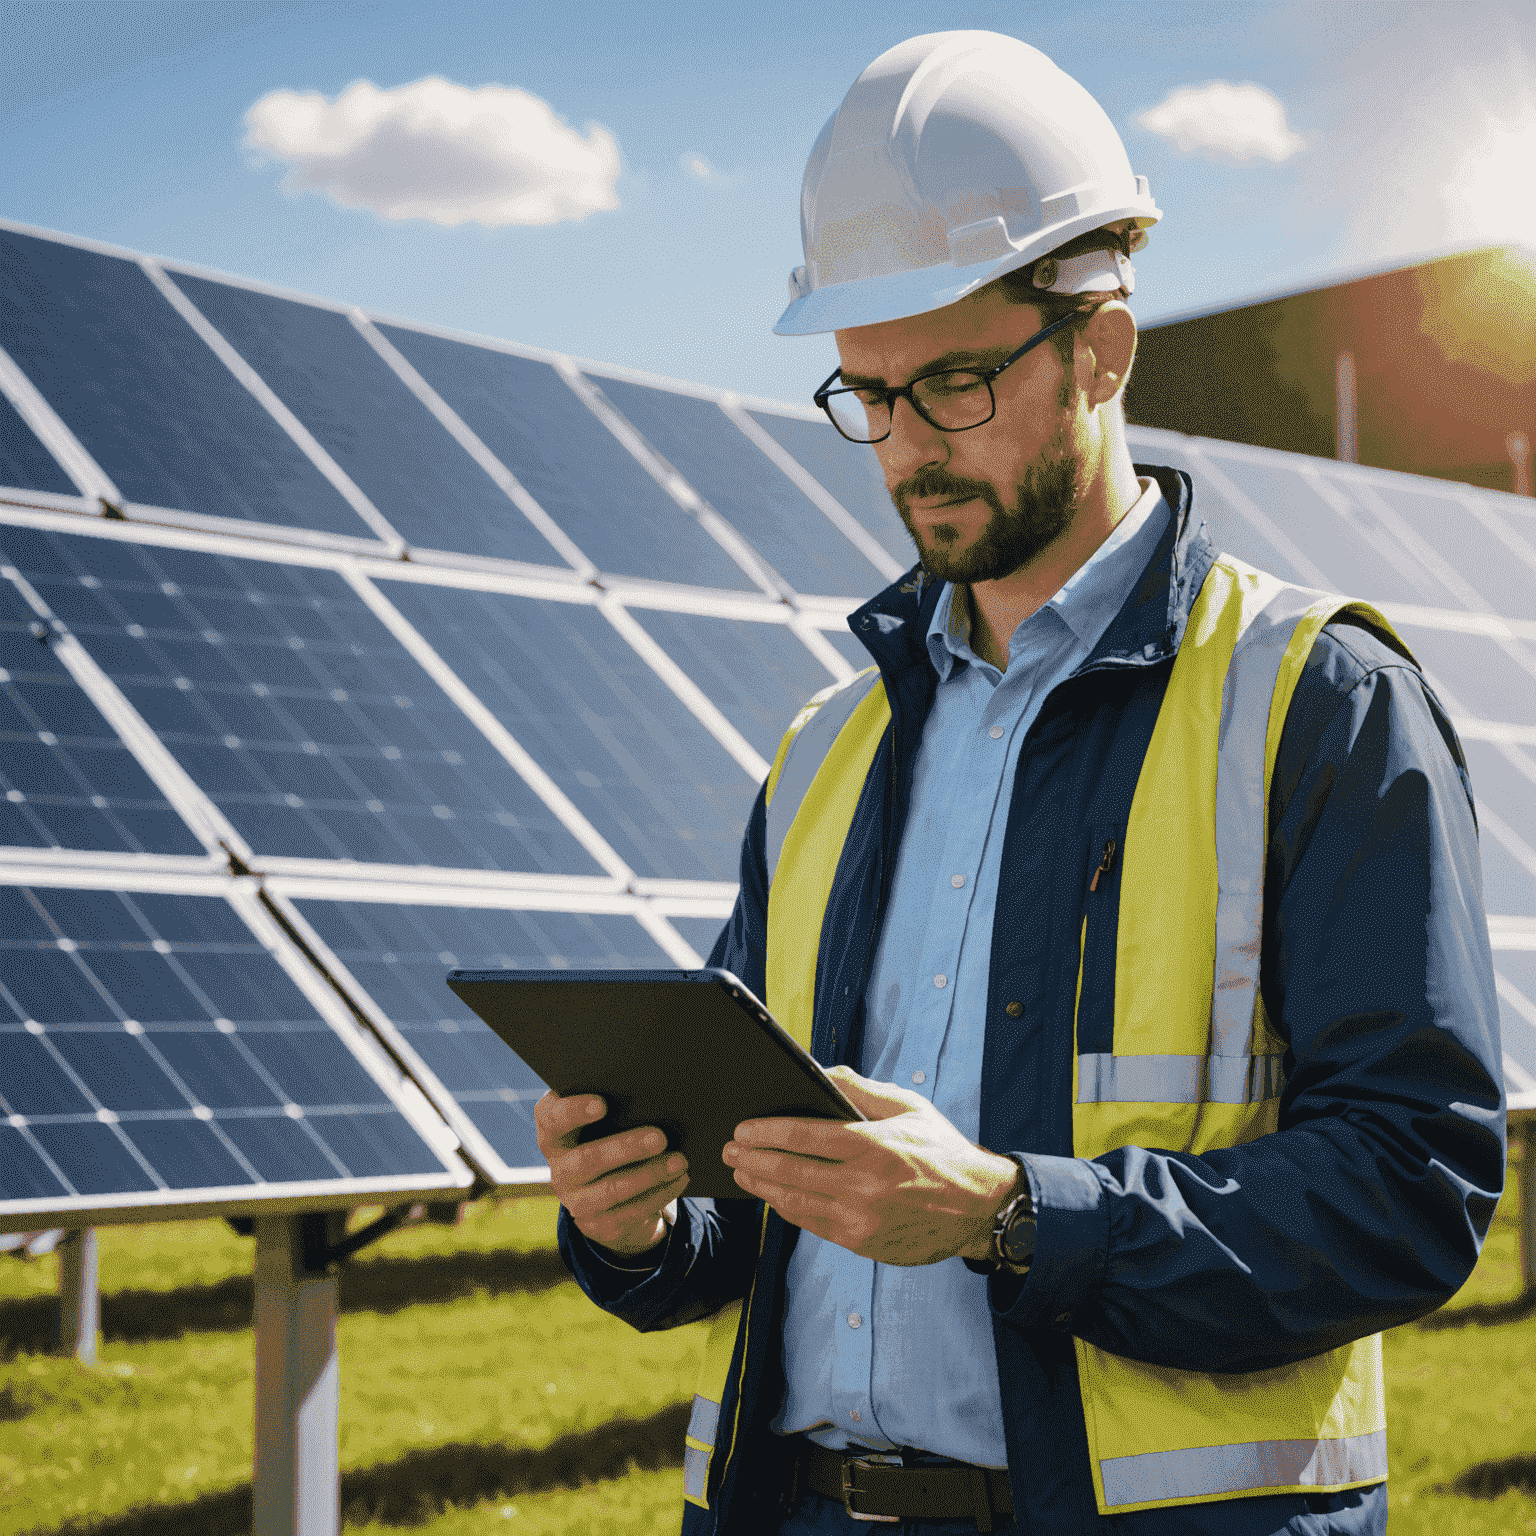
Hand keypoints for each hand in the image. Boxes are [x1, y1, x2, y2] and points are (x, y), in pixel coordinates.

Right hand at [534, 1090, 688, 1255]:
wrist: (606, 1192)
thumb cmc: (607, 1136)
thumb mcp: (601, 1121)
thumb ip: (613, 1104)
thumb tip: (649, 1091)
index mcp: (554, 1135)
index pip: (552, 1120)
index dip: (574, 1112)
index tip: (602, 1104)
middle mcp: (559, 1170)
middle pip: (588, 1159)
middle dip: (626, 1147)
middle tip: (660, 1137)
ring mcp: (576, 1201)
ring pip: (612, 1189)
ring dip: (649, 1175)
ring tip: (679, 1161)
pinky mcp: (598, 1225)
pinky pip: (630, 1212)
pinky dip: (659, 1194)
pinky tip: (679, 1179)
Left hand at [721, 1066, 1019, 1265]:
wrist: (977, 1206)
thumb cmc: (941, 1150)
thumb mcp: (908, 1107)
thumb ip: (861, 1090)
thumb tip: (820, 1072)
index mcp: (874, 1146)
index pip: (805, 1136)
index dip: (767, 1132)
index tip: (743, 1128)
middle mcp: (864, 1185)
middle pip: (790, 1171)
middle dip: (753, 1160)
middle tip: (730, 1150)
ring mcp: (861, 1218)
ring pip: (795, 1201)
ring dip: (762, 1187)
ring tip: (742, 1174)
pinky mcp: (862, 1242)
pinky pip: (812, 1224)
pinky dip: (787, 1208)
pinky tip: (774, 1196)